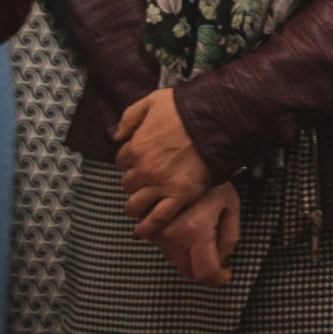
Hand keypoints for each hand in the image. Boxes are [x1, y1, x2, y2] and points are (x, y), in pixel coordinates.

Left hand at [117, 88, 213, 236]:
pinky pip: (158, 218)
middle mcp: (145, 169)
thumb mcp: (152, 101)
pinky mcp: (180, 196)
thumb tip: (116, 136)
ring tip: (140, 205)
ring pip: (136, 204)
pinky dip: (147, 227)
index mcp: (136, 147)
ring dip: (135, 205)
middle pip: (127, 184)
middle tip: (145, 178)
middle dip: (134, 181)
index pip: (121, 161)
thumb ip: (129, 117)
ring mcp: (162, 185)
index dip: (130, 160)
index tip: (139, 159)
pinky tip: (141, 232)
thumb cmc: (186, 108)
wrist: (216, 120)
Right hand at [150, 182, 239, 286]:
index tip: (225, 274)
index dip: (218, 278)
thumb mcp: (231, 208)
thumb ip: (229, 239)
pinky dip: (174, 244)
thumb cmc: (214, 183)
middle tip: (213, 251)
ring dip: (187, 254)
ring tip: (198, 229)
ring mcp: (156, 231)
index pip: (205, 273)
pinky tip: (184, 224)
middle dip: (202, 267)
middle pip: (186, 271)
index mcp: (196, 231)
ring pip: (173, 260)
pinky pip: (162, 246)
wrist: (188, 158)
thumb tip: (221, 262)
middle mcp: (172, 235)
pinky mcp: (146, 225)